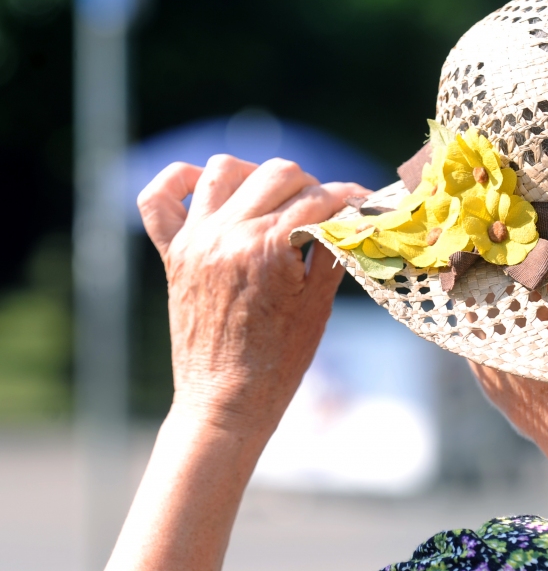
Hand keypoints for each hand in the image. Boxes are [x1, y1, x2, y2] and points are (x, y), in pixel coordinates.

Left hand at [138, 154, 368, 435]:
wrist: (226, 402)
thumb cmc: (279, 361)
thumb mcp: (319, 304)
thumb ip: (333, 250)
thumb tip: (351, 216)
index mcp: (268, 248)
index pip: (319, 198)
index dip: (350, 198)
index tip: (365, 203)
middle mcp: (228, 234)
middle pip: (278, 173)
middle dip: (311, 186)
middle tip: (323, 211)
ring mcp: (195, 240)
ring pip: (225, 168)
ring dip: (256, 176)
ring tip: (273, 200)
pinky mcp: (173, 253)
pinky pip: (159, 197)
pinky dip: (180, 182)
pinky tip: (206, 189)